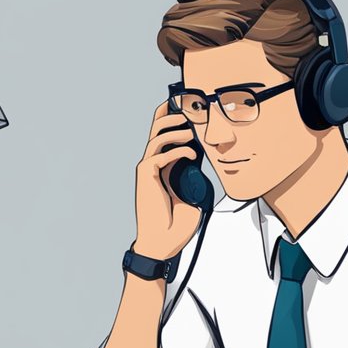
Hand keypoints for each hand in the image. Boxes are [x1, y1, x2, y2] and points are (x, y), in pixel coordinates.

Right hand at [133, 101, 205, 259]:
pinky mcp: (145, 176)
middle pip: (156, 126)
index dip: (173, 115)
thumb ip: (193, 171)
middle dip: (171, 113)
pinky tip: (191, 154)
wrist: (163, 241)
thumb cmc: (176, 222)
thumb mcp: (192, 191)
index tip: (191, 105)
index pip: (165, 132)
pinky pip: (159, 154)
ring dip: (174, 128)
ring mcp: (147, 169)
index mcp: (162, 165)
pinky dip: (176, 150)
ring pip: (156, 136)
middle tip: (190, 109)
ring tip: (191, 131)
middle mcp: (152, 164)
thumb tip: (203, 153)